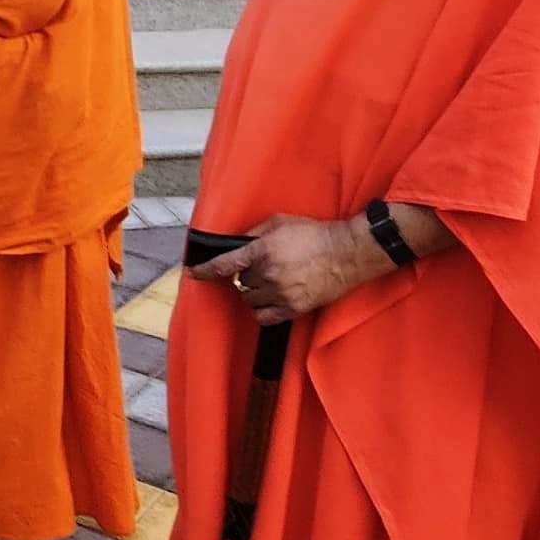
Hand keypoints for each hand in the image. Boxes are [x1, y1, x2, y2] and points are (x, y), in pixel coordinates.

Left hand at [192, 216, 377, 328]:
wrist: (346, 253)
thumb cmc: (315, 234)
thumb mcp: (281, 222)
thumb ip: (256, 232)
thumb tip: (239, 242)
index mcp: (262, 250)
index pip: (225, 264)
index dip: (205, 270)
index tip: (193, 273)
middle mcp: (268, 273)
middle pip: (240, 282)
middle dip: (246, 275)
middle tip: (262, 267)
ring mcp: (281, 293)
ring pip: (250, 300)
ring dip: (254, 292)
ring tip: (270, 282)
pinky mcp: (293, 309)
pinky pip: (264, 317)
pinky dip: (262, 310)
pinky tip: (270, 300)